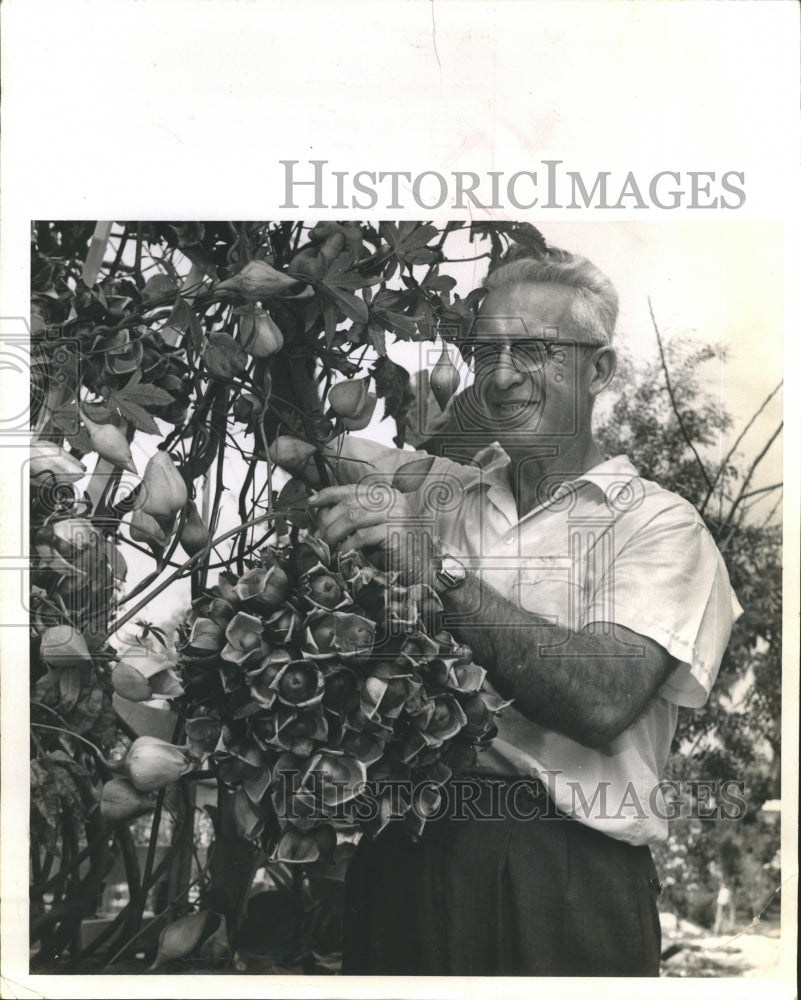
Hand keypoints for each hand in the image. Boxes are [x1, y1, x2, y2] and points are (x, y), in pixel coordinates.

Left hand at [308, 483, 440, 585]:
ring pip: (353, 517)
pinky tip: (343, 553)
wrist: (418, 566)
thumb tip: (320, 513)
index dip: (328, 494)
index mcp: (385, 494)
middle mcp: (392, 500)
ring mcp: (396, 514)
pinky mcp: (395, 532)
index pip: (352, 489)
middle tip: (319, 536)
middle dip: (328, 520)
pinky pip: (362, 535)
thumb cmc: (391, 548)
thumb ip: (351, 517)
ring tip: (329, 546)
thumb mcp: (369, 527)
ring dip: (335, 533)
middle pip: (349, 503)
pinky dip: (348, 545)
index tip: (311, 502)